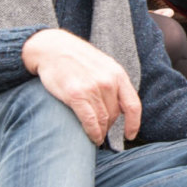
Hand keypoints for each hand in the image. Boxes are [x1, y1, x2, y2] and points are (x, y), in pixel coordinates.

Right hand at [22, 30, 140, 144]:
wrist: (52, 48)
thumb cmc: (77, 58)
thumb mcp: (103, 65)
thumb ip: (113, 83)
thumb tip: (122, 107)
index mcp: (117, 74)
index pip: (133, 105)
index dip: (134, 123)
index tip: (130, 135)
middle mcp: (107, 82)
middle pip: (114, 114)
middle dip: (109, 125)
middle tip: (102, 131)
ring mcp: (92, 88)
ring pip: (102, 120)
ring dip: (101, 132)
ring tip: (97, 137)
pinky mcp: (76, 95)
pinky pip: (90, 121)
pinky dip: (93, 133)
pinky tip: (93, 138)